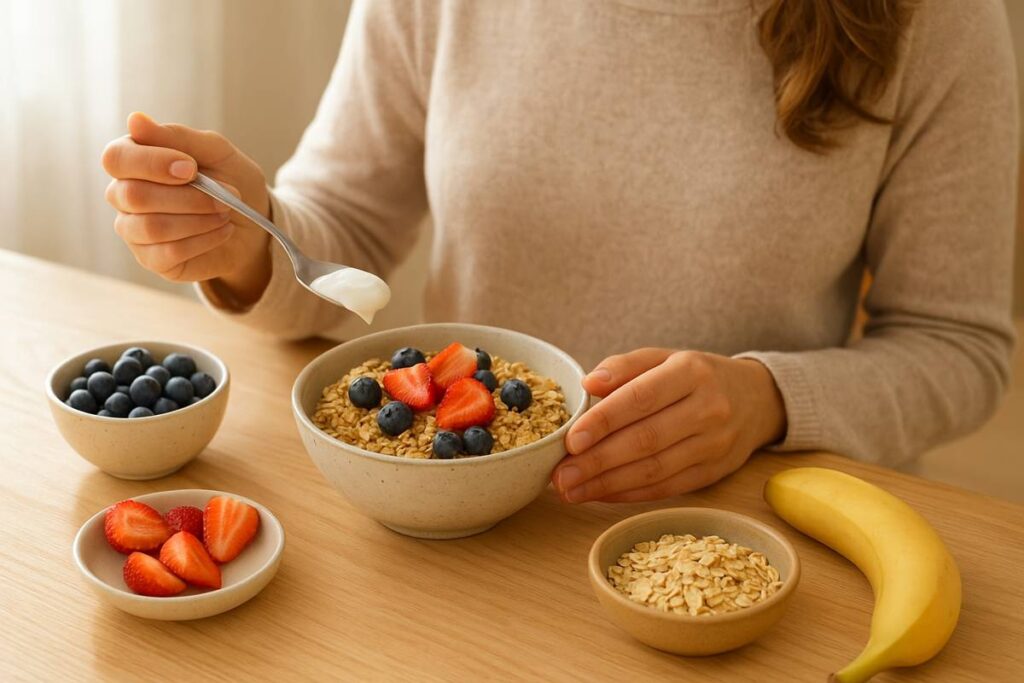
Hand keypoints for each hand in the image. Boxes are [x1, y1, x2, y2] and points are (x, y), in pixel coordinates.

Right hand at [102, 112, 271, 303]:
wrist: (254, 224)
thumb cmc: (231, 182)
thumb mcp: (216, 152)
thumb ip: (179, 137)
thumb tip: (135, 120)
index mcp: (134, 161)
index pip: (116, 159)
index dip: (152, 163)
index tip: (192, 168)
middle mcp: (124, 195)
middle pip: (133, 196)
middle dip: (189, 196)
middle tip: (226, 196)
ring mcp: (134, 231)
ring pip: (152, 227)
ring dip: (200, 219)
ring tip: (225, 213)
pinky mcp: (152, 260)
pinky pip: (168, 252)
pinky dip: (204, 239)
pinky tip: (222, 231)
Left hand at [552, 349, 785, 502]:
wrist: (756, 400)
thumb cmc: (697, 377)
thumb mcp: (665, 358)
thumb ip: (625, 366)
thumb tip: (588, 383)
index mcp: (692, 372)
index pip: (641, 398)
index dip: (604, 421)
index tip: (571, 439)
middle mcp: (708, 409)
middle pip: (646, 440)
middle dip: (598, 461)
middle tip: (560, 476)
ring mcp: (715, 444)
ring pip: (655, 469)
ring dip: (608, 484)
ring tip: (571, 490)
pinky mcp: (714, 472)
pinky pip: (666, 488)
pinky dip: (629, 494)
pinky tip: (600, 494)